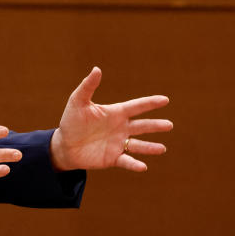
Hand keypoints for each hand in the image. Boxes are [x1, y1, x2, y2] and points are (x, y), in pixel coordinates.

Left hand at [50, 67, 172, 171]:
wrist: (64, 145)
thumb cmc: (71, 121)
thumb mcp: (78, 102)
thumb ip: (88, 86)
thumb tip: (97, 69)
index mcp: (115, 113)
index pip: (136, 107)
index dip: (150, 103)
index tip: (165, 99)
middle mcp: (120, 128)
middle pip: (142, 126)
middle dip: (155, 125)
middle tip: (169, 125)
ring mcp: (118, 144)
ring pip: (138, 145)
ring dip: (150, 147)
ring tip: (162, 148)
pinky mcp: (113, 158)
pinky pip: (126, 161)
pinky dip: (134, 164)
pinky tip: (143, 166)